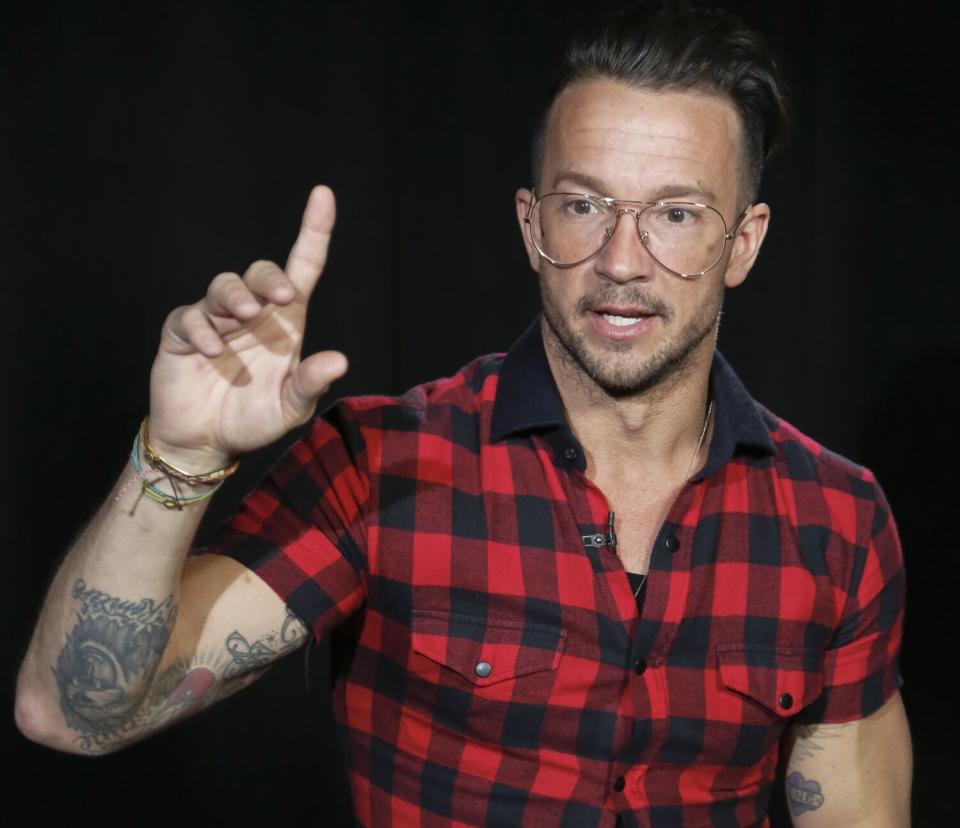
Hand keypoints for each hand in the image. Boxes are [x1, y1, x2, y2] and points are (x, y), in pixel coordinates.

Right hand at [147, 185, 347, 469]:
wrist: (206, 442)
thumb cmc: (253, 419)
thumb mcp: (290, 408)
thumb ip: (310, 384)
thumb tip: (339, 360)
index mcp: (284, 323)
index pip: (302, 268)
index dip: (313, 231)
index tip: (323, 194)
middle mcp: (251, 315)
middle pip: (261, 271)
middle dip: (270, 278)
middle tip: (282, 298)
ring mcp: (215, 320)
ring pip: (224, 286)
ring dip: (236, 297)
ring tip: (243, 319)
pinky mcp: (182, 334)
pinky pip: (190, 317)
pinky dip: (202, 329)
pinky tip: (212, 352)